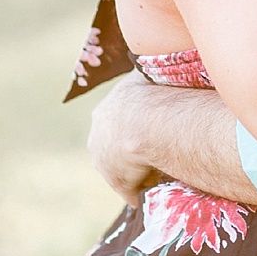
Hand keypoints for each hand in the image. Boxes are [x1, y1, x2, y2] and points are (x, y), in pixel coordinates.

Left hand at [87, 79, 166, 207]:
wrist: (146, 121)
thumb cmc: (149, 93)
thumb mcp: (143, 75)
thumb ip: (143, 73)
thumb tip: (150, 65)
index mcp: (103, 113)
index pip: (115, 124)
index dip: (131, 128)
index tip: (147, 132)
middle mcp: (97, 138)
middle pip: (113, 148)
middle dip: (129, 152)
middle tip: (153, 153)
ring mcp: (104, 161)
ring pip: (121, 169)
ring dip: (136, 172)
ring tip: (159, 172)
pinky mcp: (116, 181)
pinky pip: (130, 189)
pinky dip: (142, 191)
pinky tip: (157, 188)